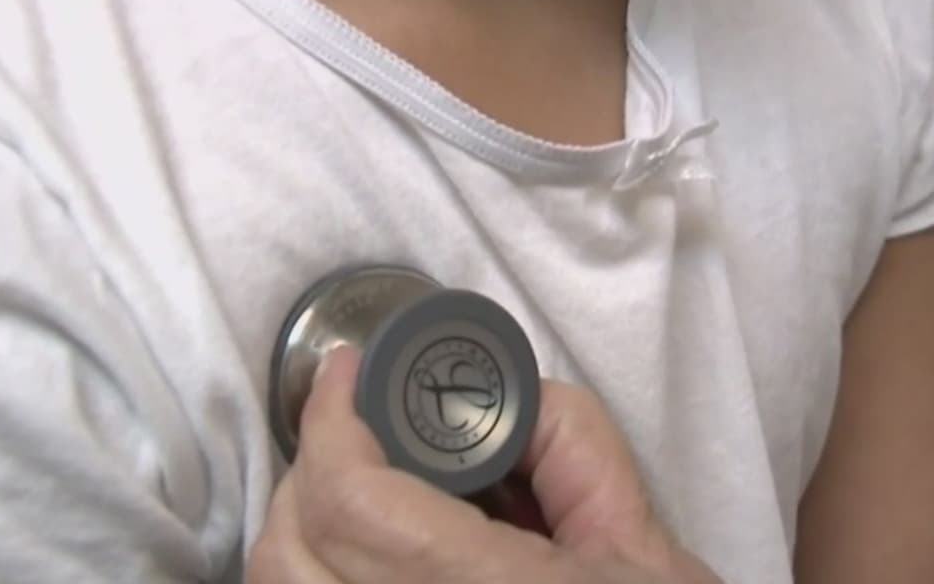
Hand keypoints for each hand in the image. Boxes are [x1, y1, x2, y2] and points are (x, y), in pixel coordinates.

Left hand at [246, 346, 720, 583]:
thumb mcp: (644, 549)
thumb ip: (568, 444)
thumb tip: (487, 396)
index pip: (351, 504)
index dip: (332, 422)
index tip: (346, 371)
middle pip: (289, 550)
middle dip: (311, 466)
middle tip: (354, 423)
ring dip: (299, 526)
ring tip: (355, 487)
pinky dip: (308, 576)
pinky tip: (358, 555)